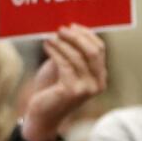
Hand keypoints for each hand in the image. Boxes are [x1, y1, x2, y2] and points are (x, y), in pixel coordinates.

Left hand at [19, 25, 106, 140]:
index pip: (99, 48)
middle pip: (93, 51)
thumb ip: (69, 51)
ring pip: (77, 56)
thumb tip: (66, 28)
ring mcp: (87, 88)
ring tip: (49, 36)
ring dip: (62, 43)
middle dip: (76, 36)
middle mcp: (98, 83)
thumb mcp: (63, 67)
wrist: (41, 115)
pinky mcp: (73, 91)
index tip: (71, 25)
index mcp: (99, 77)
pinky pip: (65, 63)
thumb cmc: (51, 89)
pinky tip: (46, 45)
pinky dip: (55, 51)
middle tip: (61, 28)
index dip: (86, 34)